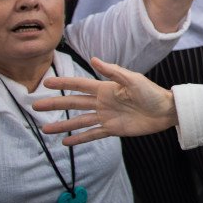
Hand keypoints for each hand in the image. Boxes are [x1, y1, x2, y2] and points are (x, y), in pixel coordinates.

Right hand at [35, 57, 178, 145]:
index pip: (80, 85)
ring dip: (63, 125)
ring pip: (79, 121)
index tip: (46, 82)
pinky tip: (66, 143)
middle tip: (36, 106)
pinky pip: (92, 134)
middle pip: (74, 103)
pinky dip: (80, 138)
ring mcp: (106, 116)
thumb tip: (94, 59)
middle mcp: (103, 102)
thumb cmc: (152, 93)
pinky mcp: (113, 129)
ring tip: (46, 129)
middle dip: (55, 104)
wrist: (166, 111)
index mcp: (106, 88)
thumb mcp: (134, 80)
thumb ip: (114, 72)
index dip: (64, 83)